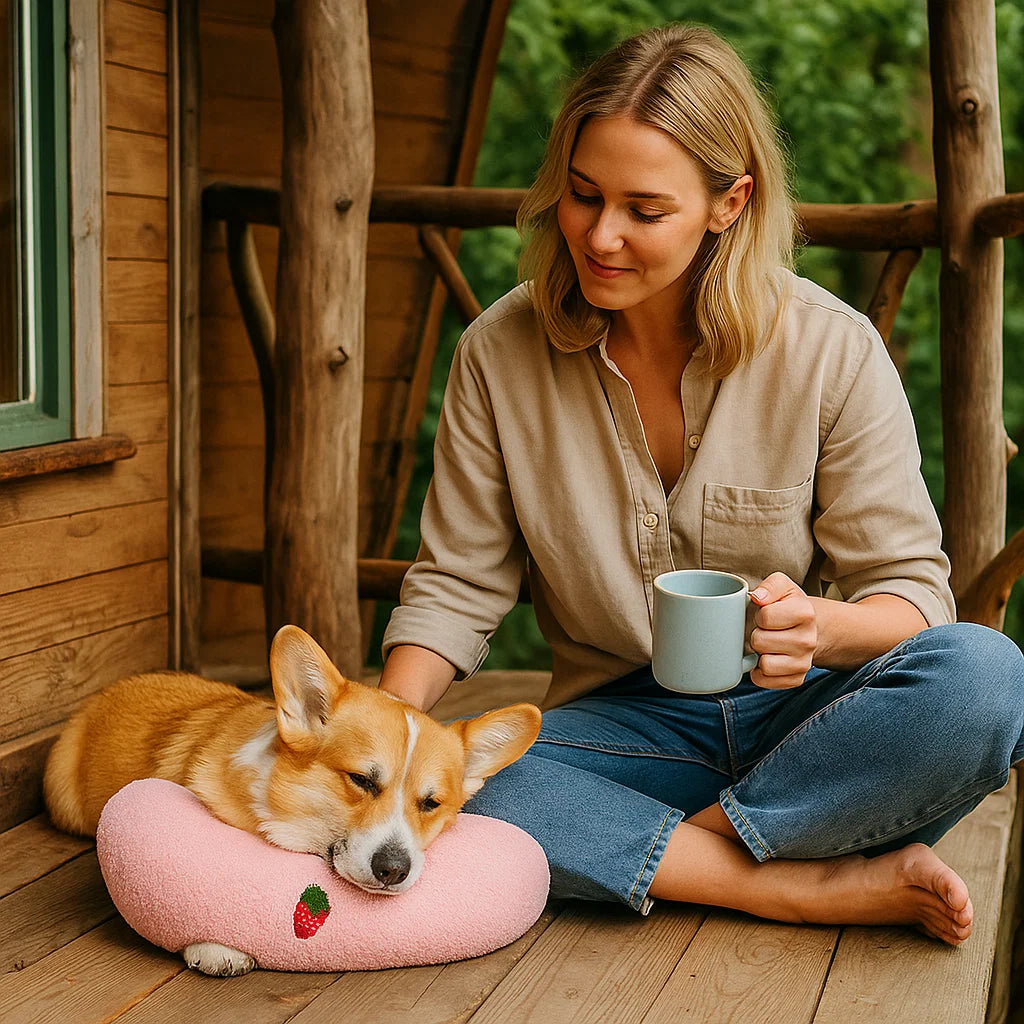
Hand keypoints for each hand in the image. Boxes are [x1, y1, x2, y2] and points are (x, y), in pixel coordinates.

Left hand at [748, 572, 816, 688]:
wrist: (810, 628)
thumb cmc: (789, 605)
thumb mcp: (783, 586)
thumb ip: (770, 585)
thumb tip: (757, 597)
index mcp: (805, 613)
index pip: (765, 617)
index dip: (759, 615)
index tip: (766, 614)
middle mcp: (808, 640)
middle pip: (759, 641)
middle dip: (757, 634)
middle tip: (765, 630)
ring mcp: (804, 662)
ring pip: (764, 664)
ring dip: (758, 654)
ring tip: (766, 644)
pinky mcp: (796, 679)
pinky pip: (765, 680)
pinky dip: (759, 672)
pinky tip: (767, 658)